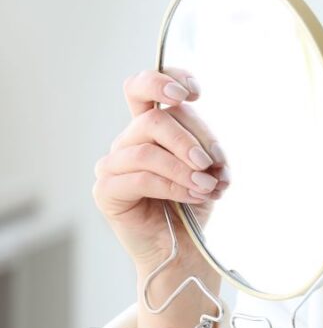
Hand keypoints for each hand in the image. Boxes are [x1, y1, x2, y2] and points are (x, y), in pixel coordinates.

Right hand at [93, 68, 230, 274]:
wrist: (184, 247)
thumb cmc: (196, 201)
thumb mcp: (208, 165)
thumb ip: (202, 142)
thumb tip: (204, 143)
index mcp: (151, 126)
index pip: (143, 88)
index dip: (165, 80)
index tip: (196, 93)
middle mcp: (128, 140)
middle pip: (154, 120)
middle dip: (191, 139)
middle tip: (212, 162)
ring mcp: (113, 164)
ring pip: (148, 150)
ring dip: (185, 168)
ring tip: (208, 185)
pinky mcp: (106, 190)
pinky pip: (140, 178)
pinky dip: (174, 185)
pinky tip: (195, 195)